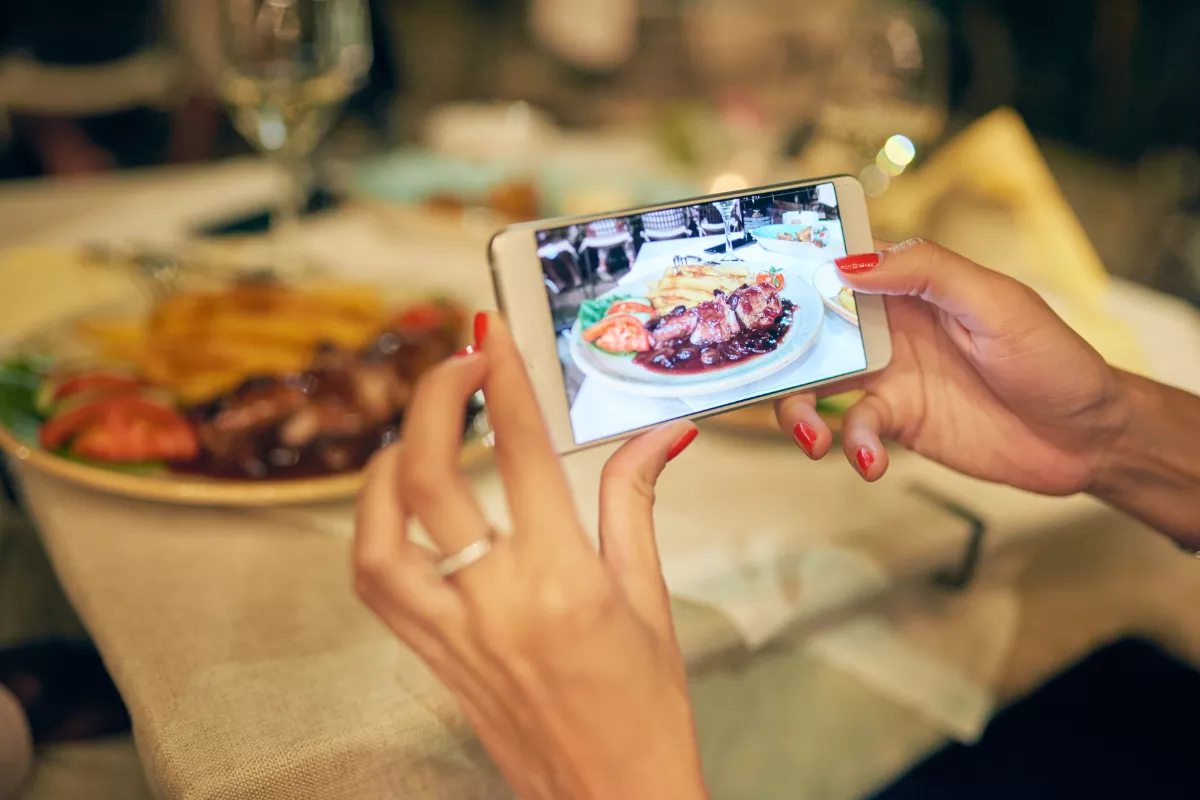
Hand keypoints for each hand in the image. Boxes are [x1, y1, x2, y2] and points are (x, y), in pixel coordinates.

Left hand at [353, 313, 707, 799]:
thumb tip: (660, 436)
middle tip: (455, 362)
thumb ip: (637, 504)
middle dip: (434, 401)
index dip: (503, 381)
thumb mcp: (650, 599)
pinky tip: (400, 504)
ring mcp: (453, 632)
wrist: (612, 798)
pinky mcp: (432, 656)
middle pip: (430, 478)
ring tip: (414, 432)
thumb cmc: (643, 710)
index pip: (522, 454)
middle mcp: (496, 601)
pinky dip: (375, 529)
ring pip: (378, 534)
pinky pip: (378, 584)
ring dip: (384, 468)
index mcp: (563, 581)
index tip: (492, 335)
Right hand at [776, 239, 1131, 495]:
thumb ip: (926, 273)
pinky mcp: (896, 423)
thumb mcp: (996, 302)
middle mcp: (887, 326)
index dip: (796, 267)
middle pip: (810, 328)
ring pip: (815, 385)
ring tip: (813, 439)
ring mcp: (888, 376)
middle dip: (778, 351)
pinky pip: (854, 431)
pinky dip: (853, 447)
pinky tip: (872, 462)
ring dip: (798, 411)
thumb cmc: (1052, 357)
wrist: (1085, 437)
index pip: (841, 262)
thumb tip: (850, 263)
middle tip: (762, 376)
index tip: (755, 281)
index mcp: (910, 285)